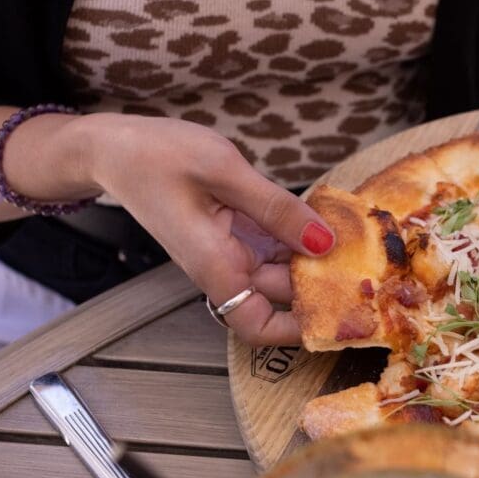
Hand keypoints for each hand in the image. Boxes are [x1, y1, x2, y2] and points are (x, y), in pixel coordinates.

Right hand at [68, 113, 334, 345]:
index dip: (296, 330)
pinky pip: (272, 244)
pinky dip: (296, 234)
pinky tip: (323, 217)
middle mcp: (223, 265)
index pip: (257, 325)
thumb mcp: (223, 170)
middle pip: (280, 295)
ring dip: (313, 257)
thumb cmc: (155, 156)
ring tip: (354, 237)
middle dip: (321, 284)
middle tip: (365, 262)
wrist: (113, 147)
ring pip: (281, 268)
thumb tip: (325, 240)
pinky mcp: (232, 231)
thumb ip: (276, 207)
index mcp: (214, 264)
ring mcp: (228, 249)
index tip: (338, 314)